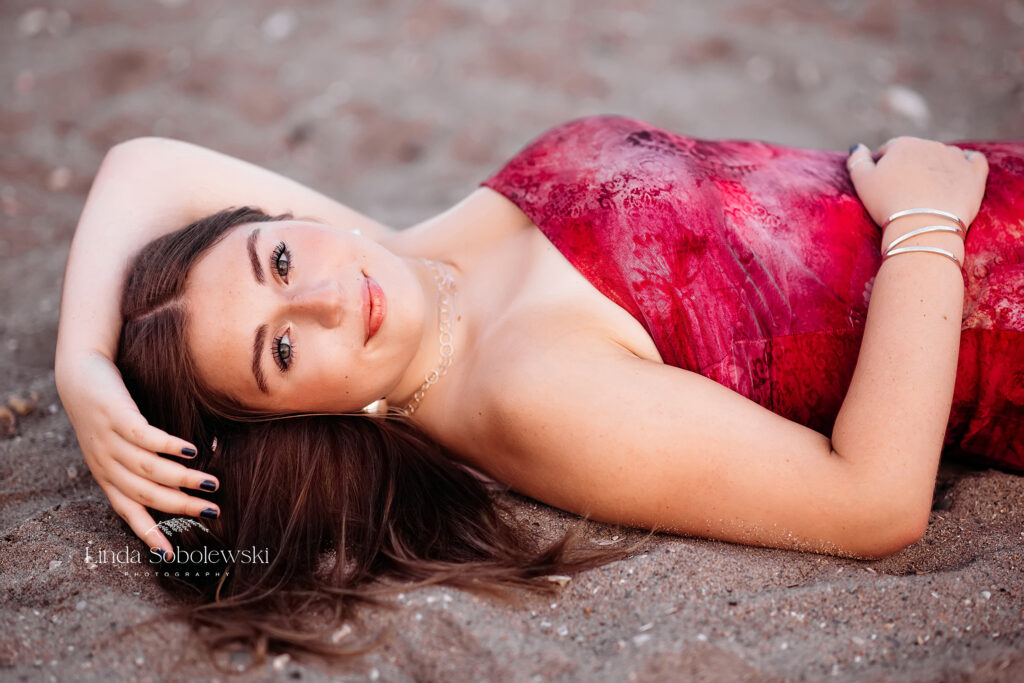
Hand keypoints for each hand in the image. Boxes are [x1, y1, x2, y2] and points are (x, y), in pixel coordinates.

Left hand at [56, 352, 218, 558]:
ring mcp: (109, 440)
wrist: (79, 376)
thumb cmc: (106, 411)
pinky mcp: (116, 415)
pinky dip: (169, 447)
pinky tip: (191, 451)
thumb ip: (139, 464)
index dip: (149, 533)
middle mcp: (106, 463)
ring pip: (149, 469)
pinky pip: (145, 437)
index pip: (129, 511)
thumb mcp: (115, 445)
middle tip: (212, 512)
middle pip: (146, 493)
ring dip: (183, 480)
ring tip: (212, 484)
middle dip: (181, 506)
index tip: (171, 555)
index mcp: (106, 476)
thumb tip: (181, 482)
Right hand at [847, 136, 988, 229]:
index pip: (890, 150)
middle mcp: (931, 145)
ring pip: (945, 155)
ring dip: (937, 166)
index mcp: (903, 144)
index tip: (882, 186)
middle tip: (905, 193)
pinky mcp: (975, 173)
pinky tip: (960, 173)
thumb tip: (858, 146)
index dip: (884, 166)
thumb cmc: (888, 204)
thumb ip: (856, 160)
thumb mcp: (862, 182)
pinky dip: (967, 164)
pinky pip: (974, 160)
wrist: (923, 226)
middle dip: (911, 167)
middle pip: (917, 152)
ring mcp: (955, 158)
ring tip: (930, 191)